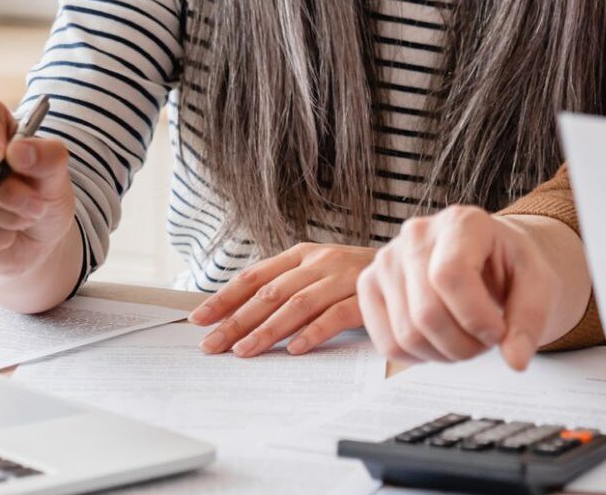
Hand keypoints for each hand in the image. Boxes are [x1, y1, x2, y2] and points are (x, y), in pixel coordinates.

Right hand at [0, 83, 75, 277]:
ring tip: (27, 216)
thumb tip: (17, 151)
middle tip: (34, 203)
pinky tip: (7, 232)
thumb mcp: (57, 172)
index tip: (2, 154)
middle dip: (4, 188)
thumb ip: (46, 155)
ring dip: (7, 213)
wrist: (37, 236)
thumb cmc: (42, 191)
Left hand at [189, 243, 372, 356]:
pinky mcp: (364, 297)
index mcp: (301, 254)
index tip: (199, 319)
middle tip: (213, 345)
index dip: (225, 297)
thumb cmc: (351, 276)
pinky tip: (295, 349)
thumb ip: (283, 287)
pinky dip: (313, 333)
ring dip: (267, 330)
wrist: (406, 266)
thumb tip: (234, 315)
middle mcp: (319, 262)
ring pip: (297, 305)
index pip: (254, 276)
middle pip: (270, 293)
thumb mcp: (314, 272)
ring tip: (245, 351)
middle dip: (236, 321)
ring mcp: (342, 278)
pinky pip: (335, 316)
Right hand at [356, 206, 560, 369]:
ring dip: (444, 353)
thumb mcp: (538, 285)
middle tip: (486, 341)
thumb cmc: (511, 267)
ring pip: (406, 334)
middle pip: (426, 313)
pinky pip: (387, 343)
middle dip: (464, 345)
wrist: (489, 259)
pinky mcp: (370, 284)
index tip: (498, 332)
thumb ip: (530, 320)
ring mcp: (387, 259)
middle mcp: (416, 234)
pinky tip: (441, 340)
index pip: (450, 276)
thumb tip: (516, 360)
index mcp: (461, 222)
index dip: (475, 318)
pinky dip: (419, 356)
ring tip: (467, 339)